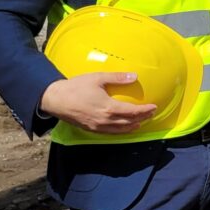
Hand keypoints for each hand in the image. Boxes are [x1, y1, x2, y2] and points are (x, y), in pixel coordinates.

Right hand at [39, 72, 155, 133]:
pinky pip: (110, 133)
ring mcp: (98, 127)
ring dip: (133, 126)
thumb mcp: (98, 78)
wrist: (55, 99)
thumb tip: (134, 76)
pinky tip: (124, 127)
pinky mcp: (91, 129)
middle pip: (129, 122)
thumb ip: (117, 78)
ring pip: (120, 130)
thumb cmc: (76, 87)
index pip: (132, 112)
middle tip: (151, 113)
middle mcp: (105, 120)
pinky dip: (121, 130)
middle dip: (142, 119)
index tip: (154, 107)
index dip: (145, 111)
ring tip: (141, 121)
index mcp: (108, 108)